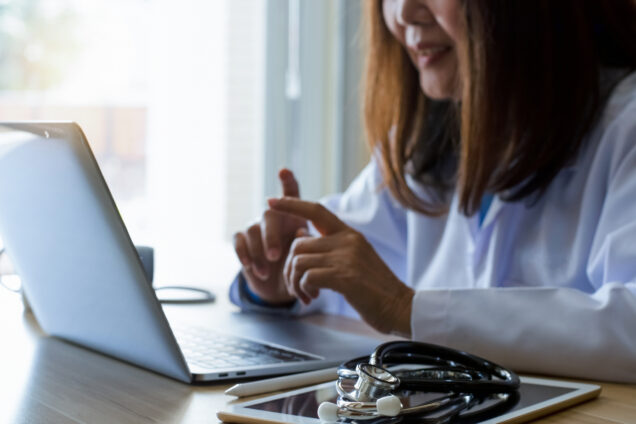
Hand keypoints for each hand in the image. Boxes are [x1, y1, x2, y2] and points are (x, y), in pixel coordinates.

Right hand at [232, 170, 305, 304]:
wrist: (280, 284)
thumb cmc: (298, 265)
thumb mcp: (307, 255)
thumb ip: (306, 242)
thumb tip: (299, 233)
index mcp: (293, 214)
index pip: (291, 193)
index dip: (288, 181)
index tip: (283, 171)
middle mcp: (273, 215)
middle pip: (269, 215)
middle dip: (270, 237)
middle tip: (275, 256)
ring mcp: (255, 226)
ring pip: (252, 230)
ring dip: (259, 253)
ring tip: (267, 271)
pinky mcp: (242, 239)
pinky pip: (239, 240)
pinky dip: (244, 254)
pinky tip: (251, 267)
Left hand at [268, 197, 413, 335]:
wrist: (400, 307)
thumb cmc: (375, 288)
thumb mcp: (354, 259)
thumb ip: (330, 247)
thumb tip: (301, 235)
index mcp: (349, 234)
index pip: (316, 209)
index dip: (291, 204)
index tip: (271, 202)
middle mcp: (347, 241)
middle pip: (298, 244)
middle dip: (289, 268)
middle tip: (296, 287)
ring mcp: (346, 258)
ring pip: (299, 261)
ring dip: (294, 282)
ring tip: (305, 295)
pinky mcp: (344, 277)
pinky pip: (307, 277)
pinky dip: (303, 289)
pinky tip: (312, 297)